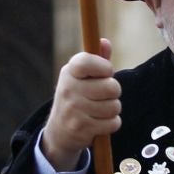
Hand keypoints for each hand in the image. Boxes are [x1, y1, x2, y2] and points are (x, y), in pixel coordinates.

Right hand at [40, 40, 119, 170]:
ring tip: (101, 109)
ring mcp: (74, 110)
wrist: (59, 130)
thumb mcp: (82, 77)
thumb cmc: (77, 97)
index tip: (107, 72)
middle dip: (114, 92)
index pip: (87, 62)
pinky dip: (111, 124)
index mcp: (69, 72)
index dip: (104, 67)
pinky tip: (100, 123)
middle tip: (105, 95)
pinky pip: (113, 123)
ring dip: (113, 109)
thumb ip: (97, 59)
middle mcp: (68, 89)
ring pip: (114, 106)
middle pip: (111, 87)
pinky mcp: (81, 128)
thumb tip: (105, 42)